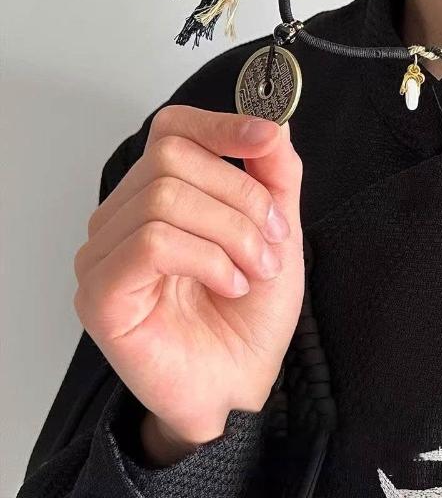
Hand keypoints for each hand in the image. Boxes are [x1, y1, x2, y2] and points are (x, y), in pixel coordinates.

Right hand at [73, 106, 303, 463]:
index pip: (172, 130)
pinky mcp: (99, 292)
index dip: (220, 125)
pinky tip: (228, 285)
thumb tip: (272, 123)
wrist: (238, 382)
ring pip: (165, 197)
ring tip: (253, 272)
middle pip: (172, 158)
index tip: (266, 138)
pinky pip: (153, 242)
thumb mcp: (277, 233)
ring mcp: (103, 253)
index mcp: (158, 195)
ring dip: (232, 235)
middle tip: (271, 243)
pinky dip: (207, 259)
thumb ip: (274, 176)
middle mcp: (122, 217)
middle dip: (241, 198)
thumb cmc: (250, 313)